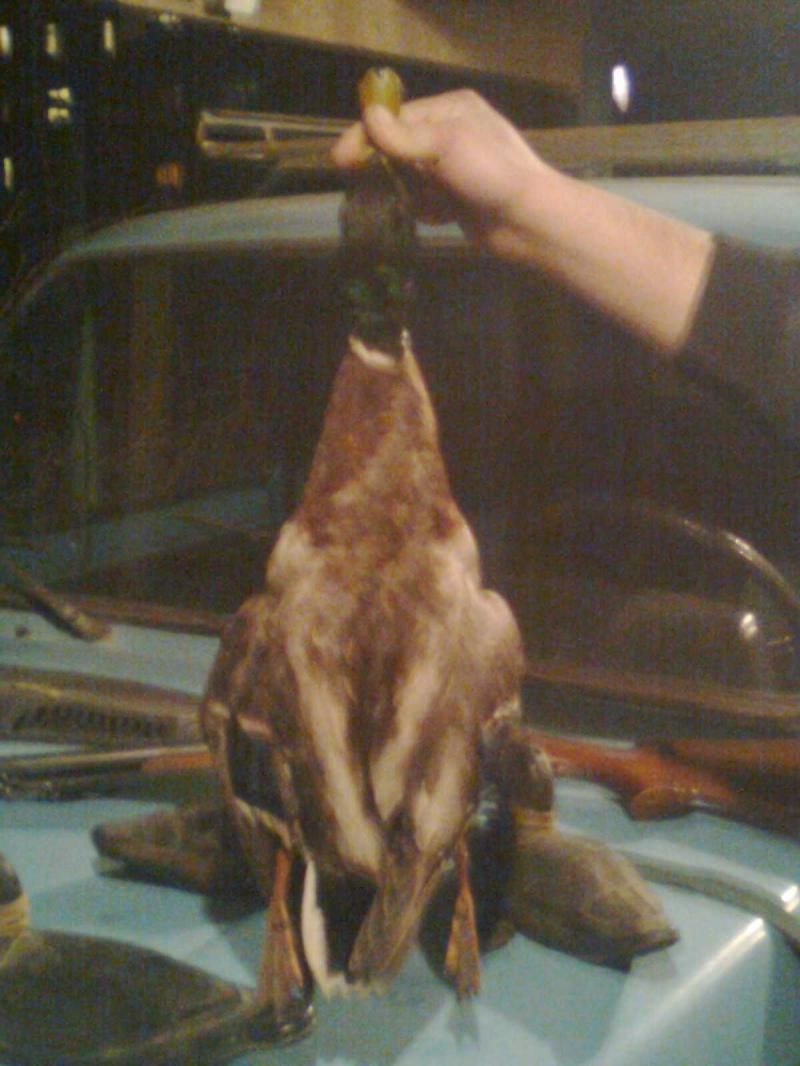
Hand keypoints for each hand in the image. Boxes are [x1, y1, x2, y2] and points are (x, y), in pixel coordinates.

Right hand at [332, 90, 549, 250]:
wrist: (530, 221)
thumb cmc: (491, 174)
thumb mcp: (446, 145)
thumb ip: (404, 136)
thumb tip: (368, 118)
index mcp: (451, 110)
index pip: (397, 118)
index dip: (366, 137)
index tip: (340, 160)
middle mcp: (453, 134)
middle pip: (400, 147)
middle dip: (384, 166)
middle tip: (360, 183)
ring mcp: (456, 169)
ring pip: (410, 178)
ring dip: (405, 192)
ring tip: (406, 202)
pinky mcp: (459, 200)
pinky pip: (426, 202)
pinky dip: (424, 210)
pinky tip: (436, 217)